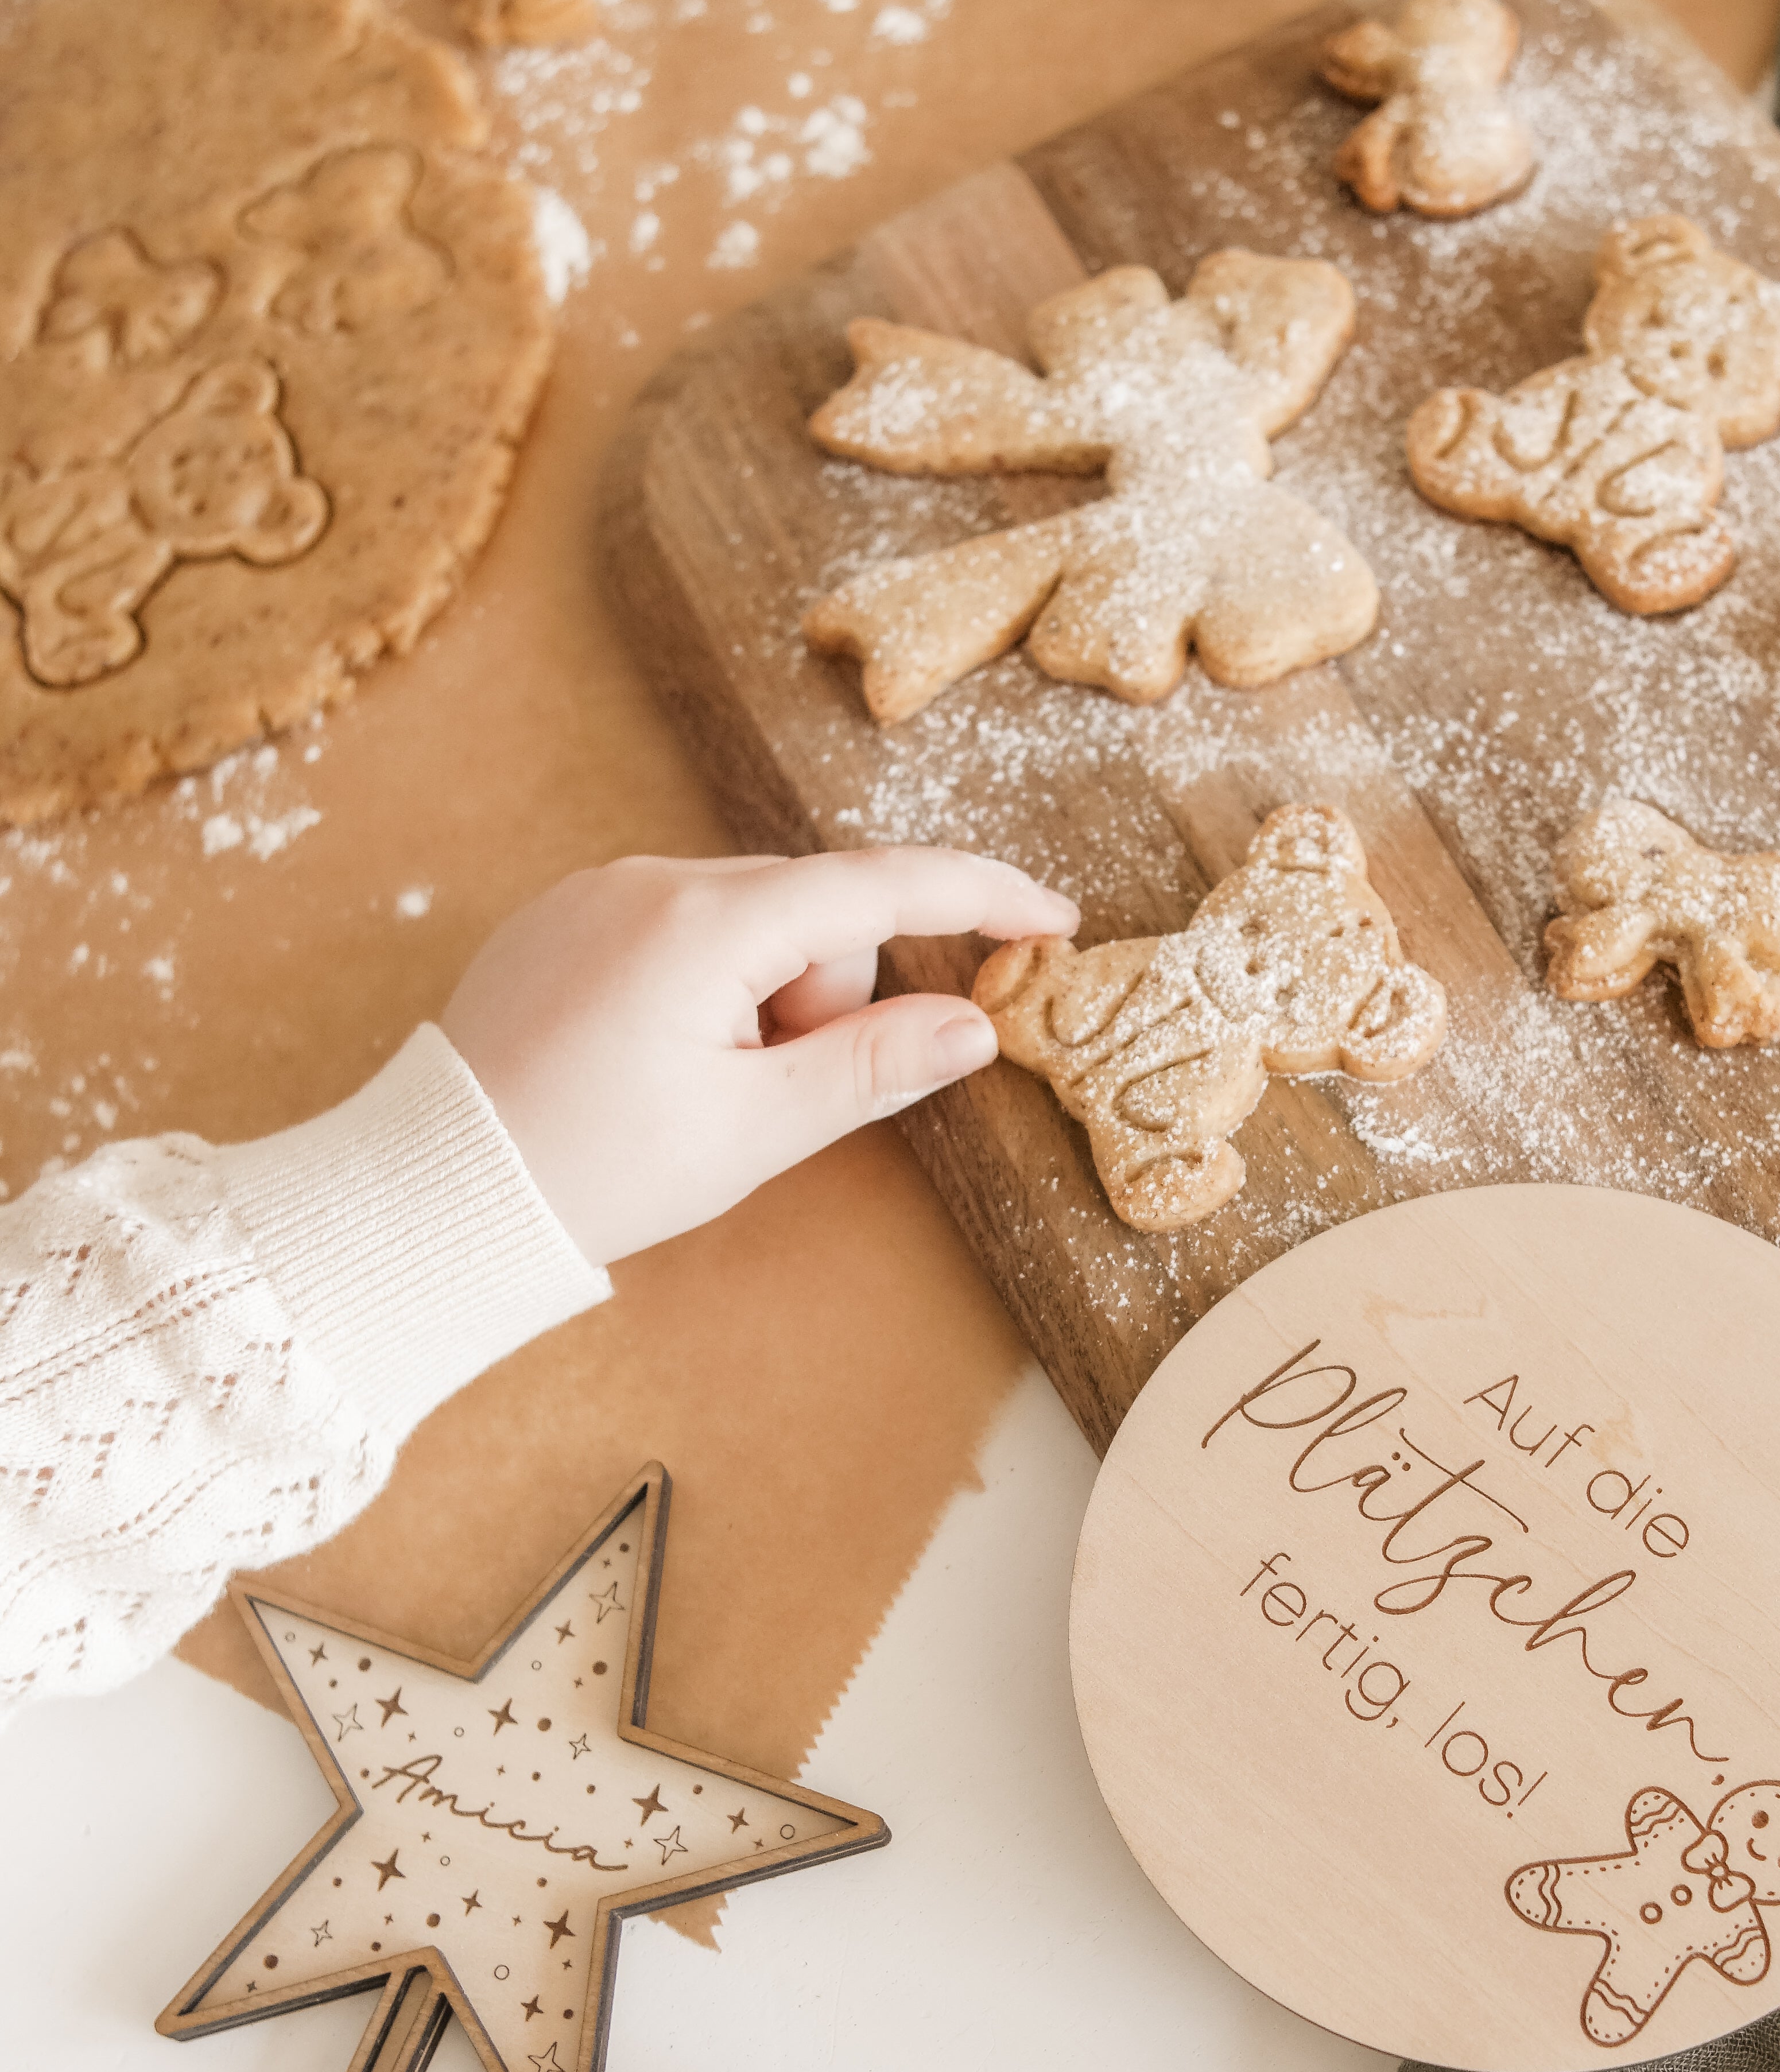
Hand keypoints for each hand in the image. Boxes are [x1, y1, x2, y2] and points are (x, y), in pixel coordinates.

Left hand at [441, 848, 1077, 1264]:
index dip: (982, 898)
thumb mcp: (755, 1131)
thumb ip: (875, 1066)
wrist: (433, 1193)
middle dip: (830, 996)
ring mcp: (602, 890)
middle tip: (774, 1093)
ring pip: (753, 921)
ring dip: (768, 998)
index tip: (1054, 917)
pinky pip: (686, 928)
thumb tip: (975, 1023)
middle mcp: (652, 879)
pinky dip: (711, 988)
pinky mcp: (568, 916)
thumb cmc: (593, 1171)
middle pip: (816, 911)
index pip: (881, 885)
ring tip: (704, 1088)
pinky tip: (661, 1063)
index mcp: (705, 924)